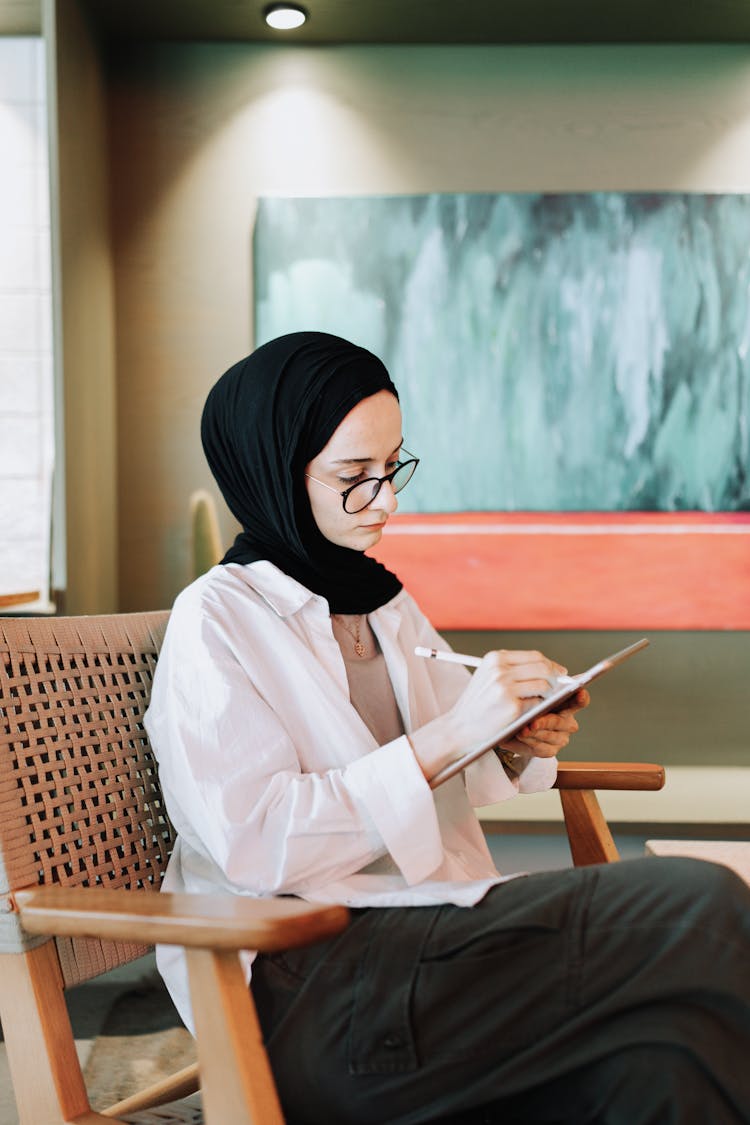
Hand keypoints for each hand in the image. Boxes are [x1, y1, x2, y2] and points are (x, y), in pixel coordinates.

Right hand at [444, 649, 568, 757]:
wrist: (459, 728)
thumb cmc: (476, 704)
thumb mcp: (487, 676)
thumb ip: (511, 668)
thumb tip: (547, 667)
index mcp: (495, 658)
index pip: (534, 656)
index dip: (550, 664)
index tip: (560, 672)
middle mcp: (500, 670)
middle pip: (542, 667)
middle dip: (556, 677)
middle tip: (562, 686)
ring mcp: (506, 688)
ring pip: (544, 685)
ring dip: (550, 694)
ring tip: (547, 701)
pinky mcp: (512, 707)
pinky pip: (538, 703)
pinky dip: (540, 708)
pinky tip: (534, 712)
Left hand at [502, 688, 590, 758]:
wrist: (515, 727)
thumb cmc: (527, 706)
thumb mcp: (531, 695)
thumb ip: (537, 691)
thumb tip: (536, 686)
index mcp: (567, 704)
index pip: (579, 701)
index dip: (581, 697)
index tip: (580, 692)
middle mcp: (567, 722)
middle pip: (559, 722)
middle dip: (545, 722)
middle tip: (533, 722)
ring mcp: (560, 738)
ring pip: (548, 736)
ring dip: (534, 733)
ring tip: (522, 730)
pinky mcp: (550, 750)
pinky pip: (541, 747)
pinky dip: (529, 741)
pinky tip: (520, 736)